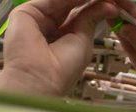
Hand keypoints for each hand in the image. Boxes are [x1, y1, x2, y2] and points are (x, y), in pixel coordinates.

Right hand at [0, 0, 118, 97]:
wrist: (41, 79)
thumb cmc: (62, 70)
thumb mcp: (83, 40)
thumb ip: (90, 19)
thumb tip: (108, 5)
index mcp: (62, 36)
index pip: (78, 12)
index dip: (93, 5)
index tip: (111, 1)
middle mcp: (48, 26)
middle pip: (69, 4)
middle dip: (88, 0)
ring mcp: (36, 18)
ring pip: (59, 0)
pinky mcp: (25, 13)